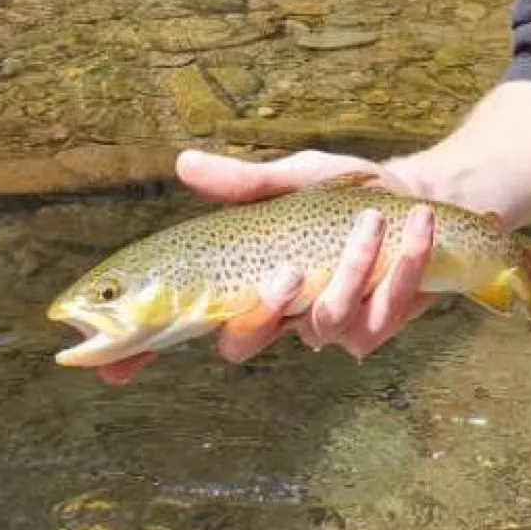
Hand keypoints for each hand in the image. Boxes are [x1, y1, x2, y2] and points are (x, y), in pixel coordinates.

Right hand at [98, 147, 436, 384]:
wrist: (422, 196)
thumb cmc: (348, 193)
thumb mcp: (294, 179)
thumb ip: (244, 182)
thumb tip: (182, 162)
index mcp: (247, 284)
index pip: (182, 327)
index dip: (139, 353)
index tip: (107, 367)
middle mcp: (282, 315)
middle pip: (243, 344)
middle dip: (261, 313)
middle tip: (284, 271)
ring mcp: (332, 325)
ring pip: (325, 323)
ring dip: (353, 267)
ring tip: (373, 217)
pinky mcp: (381, 323)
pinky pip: (384, 311)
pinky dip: (402, 265)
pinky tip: (414, 224)